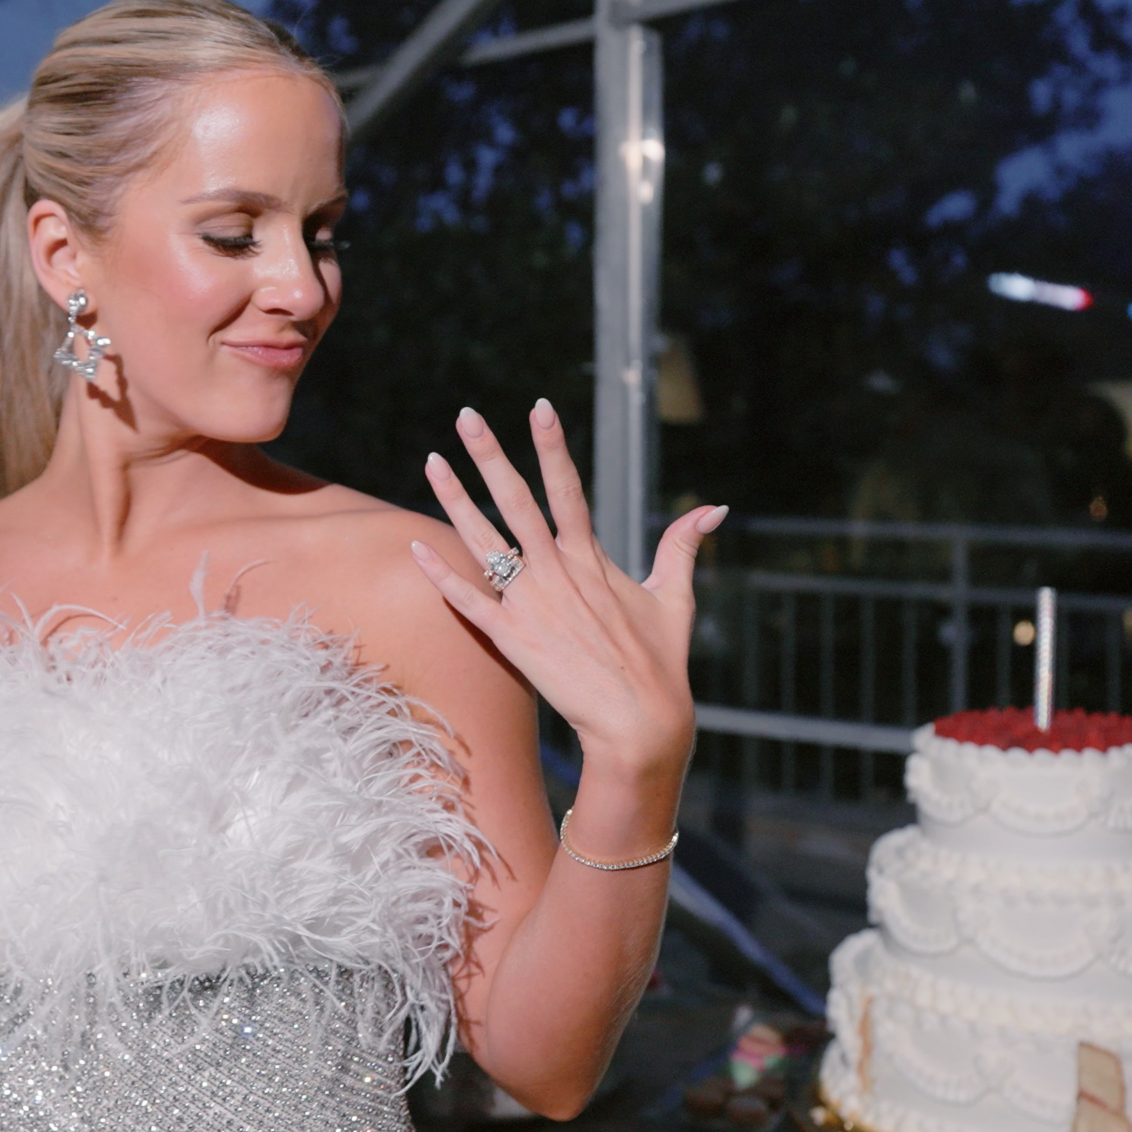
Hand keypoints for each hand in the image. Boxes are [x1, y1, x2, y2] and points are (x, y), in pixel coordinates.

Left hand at [409, 401, 726, 779]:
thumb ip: (683, 546)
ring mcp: (530, 604)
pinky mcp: (511, 638)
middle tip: (466, 415)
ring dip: (455, 499)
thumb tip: (715, 508)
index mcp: (592, 558)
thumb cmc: (659, 663)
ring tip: (431, 462)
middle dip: (490, 454)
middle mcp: (556, 573)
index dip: (552, 446)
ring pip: (484, 540)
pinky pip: (468, 600)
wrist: (637, 723)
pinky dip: (441, 574)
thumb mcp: (674, 597)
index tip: (538, 407)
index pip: (568, 488)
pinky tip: (416, 546)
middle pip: (517, 500)